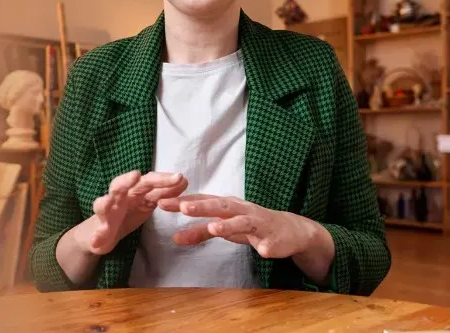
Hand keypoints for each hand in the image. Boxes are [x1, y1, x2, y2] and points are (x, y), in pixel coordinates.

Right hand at [76, 170, 187, 254]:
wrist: (103, 233)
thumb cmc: (127, 212)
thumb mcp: (147, 202)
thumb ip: (162, 192)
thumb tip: (183, 180)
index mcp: (131, 190)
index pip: (147, 181)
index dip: (162, 179)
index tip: (179, 178)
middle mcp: (117, 197)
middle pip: (120, 185)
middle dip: (126, 180)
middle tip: (135, 176)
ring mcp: (106, 212)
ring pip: (102, 204)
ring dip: (103, 203)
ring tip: (106, 202)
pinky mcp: (99, 229)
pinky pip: (97, 232)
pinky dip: (96, 236)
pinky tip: (97, 241)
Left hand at [157, 194, 321, 259]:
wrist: (288, 231)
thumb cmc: (250, 227)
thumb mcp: (223, 228)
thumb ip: (199, 232)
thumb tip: (175, 237)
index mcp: (228, 206)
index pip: (201, 200)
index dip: (181, 200)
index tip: (160, 201)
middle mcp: (241, 210)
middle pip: (220, 206)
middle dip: (202, 206)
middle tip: (183, 206)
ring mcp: (258, 224)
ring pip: (243, 222)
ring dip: (229, 224)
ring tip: (215, 227)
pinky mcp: (272, 239)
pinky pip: (268, 243)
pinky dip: (265, 245)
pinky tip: (261, 250)